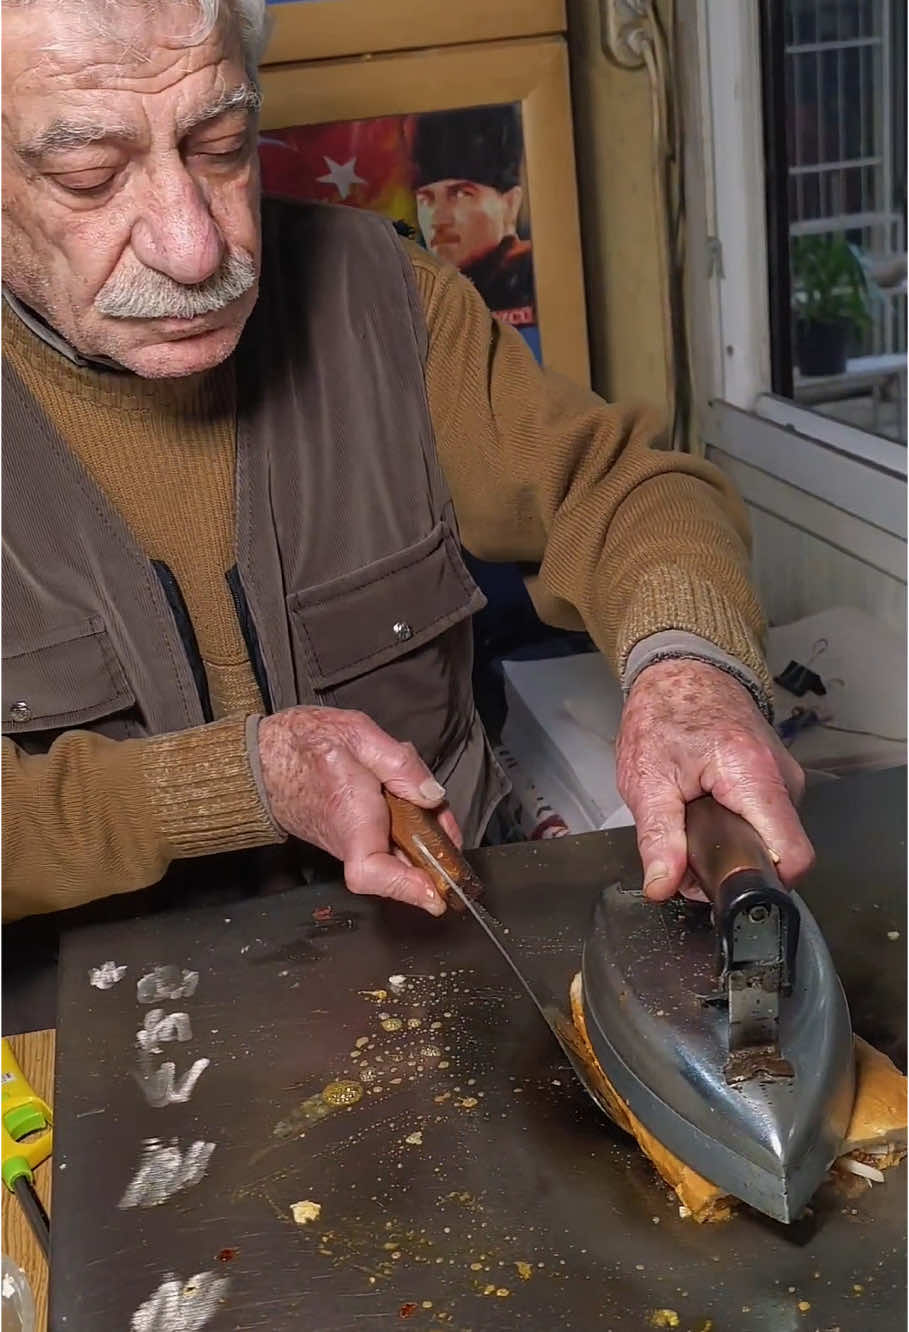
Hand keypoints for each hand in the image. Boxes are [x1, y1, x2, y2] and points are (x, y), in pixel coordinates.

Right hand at [257, 707, 460, 914]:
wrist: (262, 757)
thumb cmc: (302, 743)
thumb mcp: (357, 734)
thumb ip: (399, 763)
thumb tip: (432, 796)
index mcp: (349, 815)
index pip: (370, 871)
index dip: (405, 887)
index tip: (435, 895)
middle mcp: (349, 840)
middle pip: (399, 866)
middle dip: (434, 850)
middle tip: (447, 825)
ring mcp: (351, 843)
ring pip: (398, 852)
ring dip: (424, 832)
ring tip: (429, 804)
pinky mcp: (354, 838)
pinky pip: (389, 842)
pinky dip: (411, 825)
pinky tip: (412, 797)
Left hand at [616, 659, 813, 900]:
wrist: (683, 669)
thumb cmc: (665, 712)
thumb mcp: (647, 779)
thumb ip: (658, 837)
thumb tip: (663, 886)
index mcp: (755, 777)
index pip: (791, 857)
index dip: (758, 882)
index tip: (721, 885)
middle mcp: (784, 779)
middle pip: (777, 853)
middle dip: (731, 865)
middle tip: (686, 850)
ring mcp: (786, 779)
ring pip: (770, 840)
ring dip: (731, 845)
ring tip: (693, 820)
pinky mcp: (778, 780)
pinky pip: (766, 821)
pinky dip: (736, 826)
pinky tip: (707, 809)